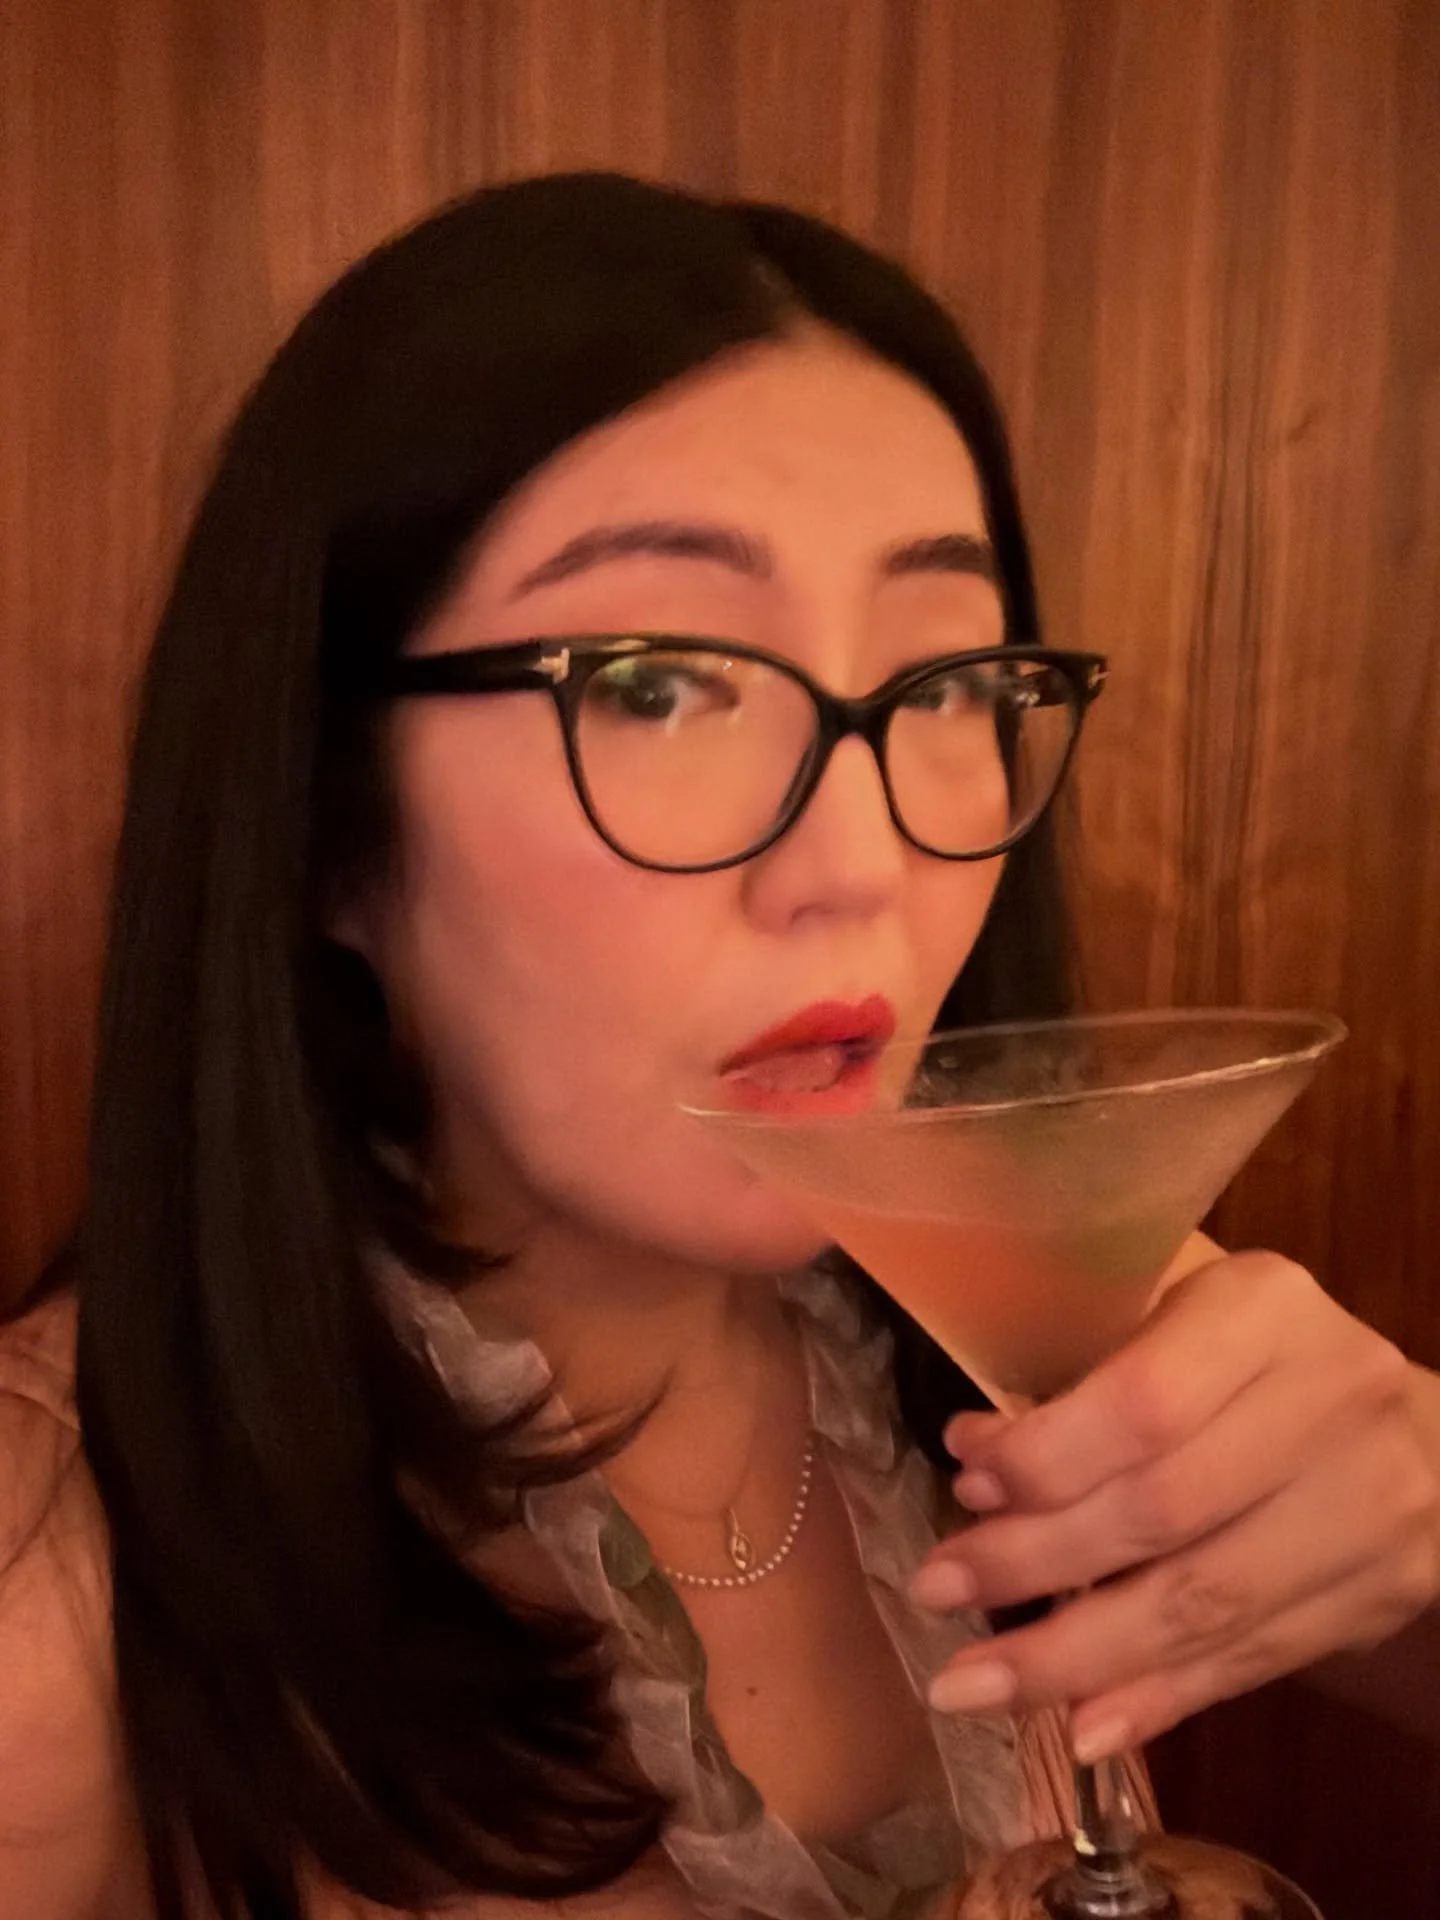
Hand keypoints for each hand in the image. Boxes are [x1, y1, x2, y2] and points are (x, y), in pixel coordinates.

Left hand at [909, 1249, 1439, 1760]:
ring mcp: (1368, 1509)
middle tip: (938, 1590)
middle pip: (1165, 1510)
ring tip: (974, 1684)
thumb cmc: (1262, 1357)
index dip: (1046, 1459)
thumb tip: (977, 1460)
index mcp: (1266, 1312)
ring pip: (1205, 1603)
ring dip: (1076, 1657)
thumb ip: (1093, 1374)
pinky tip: (1081, 1724)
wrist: (1430, 1431)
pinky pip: (1253, 1660)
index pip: (1145, 1403)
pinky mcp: (1380, 1597)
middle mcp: (1332, 1404)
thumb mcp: (1184, 1313)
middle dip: (1035, 1561)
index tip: (966, 1486)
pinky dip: (1159, 1698)